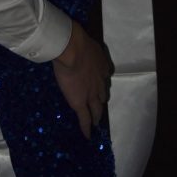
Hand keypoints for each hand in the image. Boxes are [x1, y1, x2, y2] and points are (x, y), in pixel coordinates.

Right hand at [52, 21, 112, 138]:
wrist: (73, 49)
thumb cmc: (76, 41)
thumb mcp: (83, 41)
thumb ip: (82, 45)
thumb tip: (73, 42)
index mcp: (101, 65)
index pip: (104, 76)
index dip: (101, 82)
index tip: (100, 84)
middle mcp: (100, 81)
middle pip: (103, 94)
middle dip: (101, 100)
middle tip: (100, 105)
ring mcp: (91, 93)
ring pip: (96, 108)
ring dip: (96, 115)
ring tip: (96, 121)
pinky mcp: (80, 103)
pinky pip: (85, 119)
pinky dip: (86, 128)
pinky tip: (87, 136)